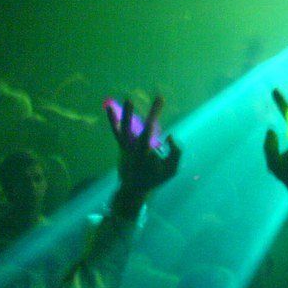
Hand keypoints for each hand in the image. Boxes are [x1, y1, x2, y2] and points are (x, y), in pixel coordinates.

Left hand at [106, 96, 180, 213]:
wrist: (133, 190)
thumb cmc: (154, 179)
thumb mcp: (171, 170)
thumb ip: (175, 153)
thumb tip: (169, 135)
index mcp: (143, 154)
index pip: (148, 130)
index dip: (154, 115)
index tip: (161, 101)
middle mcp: (132, 148)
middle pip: (134, 127)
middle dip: (140, 113)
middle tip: (146, 97)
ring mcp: (125, 147)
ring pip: (121, 129)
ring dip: (123, 114)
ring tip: (127, 100)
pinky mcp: (122, 146)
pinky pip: (118, 132)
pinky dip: (115, 120)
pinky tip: (112, 108)